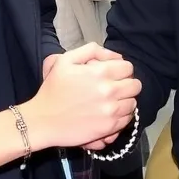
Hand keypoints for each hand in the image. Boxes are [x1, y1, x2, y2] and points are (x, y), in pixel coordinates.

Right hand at [23, 44, 138, 149]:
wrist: (43, 120)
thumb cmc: (53, 88)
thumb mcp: (66, 60)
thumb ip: (92, 50)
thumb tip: (115, 56)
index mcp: (100, 72)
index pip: (128, 67)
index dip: (121, 69)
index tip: (114, 74)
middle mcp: (109, 91)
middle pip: (135, 85)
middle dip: (126, 84)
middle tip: (114, 88)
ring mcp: (111, 111)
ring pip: (133, 103)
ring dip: (125, 101)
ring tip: (111, 101)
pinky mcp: (109, 128)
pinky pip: (127, 119)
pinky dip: (121, 116)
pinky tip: (108, 114)